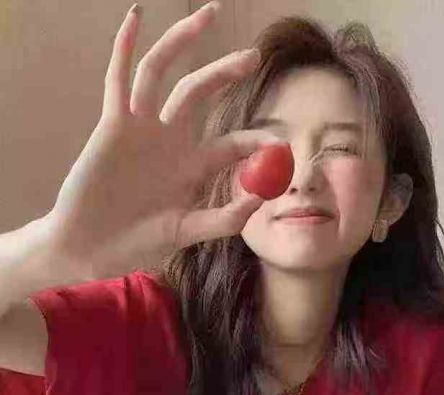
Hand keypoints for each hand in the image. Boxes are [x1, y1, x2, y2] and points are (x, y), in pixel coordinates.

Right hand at [44, 1, 279, 282]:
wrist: (89, 248)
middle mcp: (169, 142)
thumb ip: (223, 219)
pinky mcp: (113, 126)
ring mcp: (140, 129)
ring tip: (207, 14)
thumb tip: (259, 200)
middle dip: (226, 72)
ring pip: (163, 73)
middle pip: (201, 94)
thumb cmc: (136, 244)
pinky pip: (119, 79)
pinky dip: (125, 48)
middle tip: (253, 56)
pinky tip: (136, 16)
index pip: (231, 143)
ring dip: (183, 41)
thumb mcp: (186, 233)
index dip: (256, 140)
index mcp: (190, 168)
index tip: (280, 142)